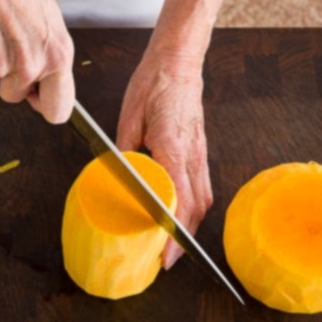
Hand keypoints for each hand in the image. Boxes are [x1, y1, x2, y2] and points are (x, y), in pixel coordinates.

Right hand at [0, 0, 74, 123]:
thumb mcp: (48, 20)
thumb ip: (50, 57)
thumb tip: (47, 87)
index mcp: (58, 56)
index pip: (58, 110)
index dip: (44, 104)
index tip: (37, 95)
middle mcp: (30, 64)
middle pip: (15, 95)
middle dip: (10, 78)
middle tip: (7, 42)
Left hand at [116, 48, 211, 268]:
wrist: (179, 62)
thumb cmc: (154, 84)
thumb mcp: (129, 116)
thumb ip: (125, 150)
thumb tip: (118, 177)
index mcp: (173, 146)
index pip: (178, 199)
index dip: (173, 232)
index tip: (165, 255)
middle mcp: (192, 154)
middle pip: (195, 207)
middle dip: (184, 238)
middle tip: (166, 260)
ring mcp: (200, 152)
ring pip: (203, 199)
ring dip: (192, 224)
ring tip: (174, 244)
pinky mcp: (201, 149)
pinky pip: (202, 186)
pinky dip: (195, 206)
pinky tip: (184, 214)